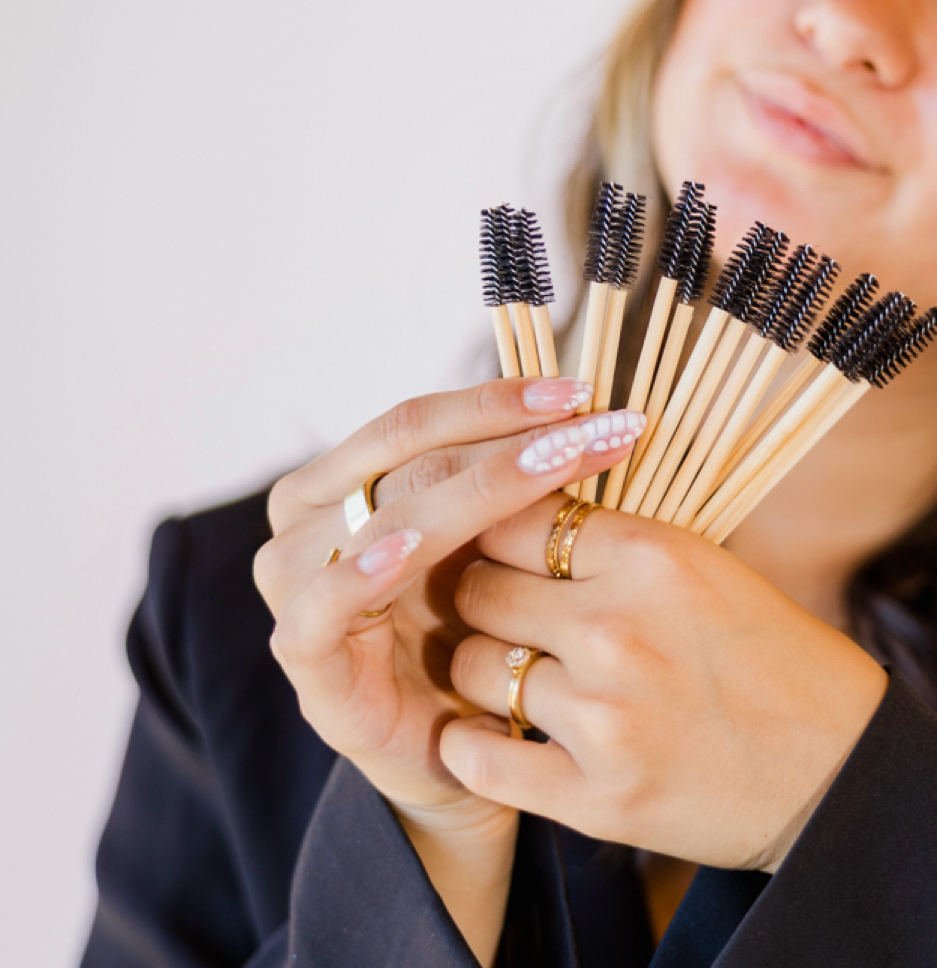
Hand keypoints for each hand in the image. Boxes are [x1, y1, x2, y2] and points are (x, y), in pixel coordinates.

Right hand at [255, 380, 641, 815]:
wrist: (446, 743)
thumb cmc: (466, 631)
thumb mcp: (484, 547)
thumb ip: (502, 486)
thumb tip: (586, 410)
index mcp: (342, 480)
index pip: (419, 422)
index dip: (498, 401)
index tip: (585, 394)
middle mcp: (308, 516)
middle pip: (408, 457)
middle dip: (511, 438)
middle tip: (598, 428)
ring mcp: (295, 580)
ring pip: (384, 517)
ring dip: (477, 490)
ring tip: (557, 463)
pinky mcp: (300, 650)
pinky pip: (325, 604)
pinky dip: (361, 573)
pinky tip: (410, 551)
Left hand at [442, 496, 887, 872]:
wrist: (834, 769)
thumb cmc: (760, 655)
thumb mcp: (695, 566)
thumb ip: (604, 541)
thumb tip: (510, 508)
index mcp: (647, 555)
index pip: (510, 520)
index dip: (495, 538)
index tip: (501, 557)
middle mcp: (617, 627)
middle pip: (476, 591)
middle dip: (483, 604)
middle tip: (507, 621)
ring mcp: (604, 715)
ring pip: (468, 667)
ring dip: (481, 674)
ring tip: (518, 681)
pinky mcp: (596, 795)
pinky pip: (474, 756)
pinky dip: (470, 746)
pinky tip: (493, 735)